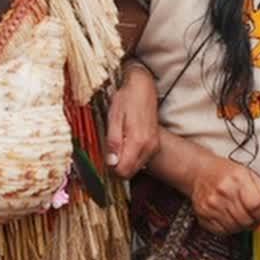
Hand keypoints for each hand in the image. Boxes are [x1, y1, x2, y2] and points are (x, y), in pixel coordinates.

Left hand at [106, 62, 160, 177]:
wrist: (142, 87)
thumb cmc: (126, 99)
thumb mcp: (114, 118)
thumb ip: (113, 141)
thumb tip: (111, 162)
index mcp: (138, 141)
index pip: (123, 171)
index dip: (110, 168)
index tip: (104, 158)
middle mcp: (149, 147)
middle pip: (130, 172)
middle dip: (117, 166)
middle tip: (109, 150)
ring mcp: (154, 146)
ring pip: (136, 167)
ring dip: (124, 161)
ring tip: (118, 142)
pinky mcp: (155, 144)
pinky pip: (141, 159)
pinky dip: (131, 156)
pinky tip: (126, 142)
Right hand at [188, 159, 259, 235]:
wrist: (199, 171)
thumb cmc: (225, 172)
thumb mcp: (249, 175)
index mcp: (237, 179)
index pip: (257, 205)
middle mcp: (223, 192)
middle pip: (247, 219)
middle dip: (255, 220)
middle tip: (255, 214)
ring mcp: (211, 204)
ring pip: (236, 228)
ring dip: (242, 224)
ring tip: (241, 213)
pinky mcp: (203, 215)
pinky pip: (223, 231)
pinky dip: (229, 228)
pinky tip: (229, 217)